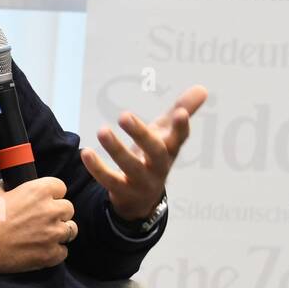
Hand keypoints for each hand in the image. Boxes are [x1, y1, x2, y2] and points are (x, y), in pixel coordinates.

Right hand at [0, 176, 77, 278]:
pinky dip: (54, 251)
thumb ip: (9, 186)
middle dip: (57, 213)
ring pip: (70, 230)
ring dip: (59, 231)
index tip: (45, 199)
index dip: (52, 193)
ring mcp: (52, 234)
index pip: (60, 187)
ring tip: (43, 235)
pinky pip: (63, 251)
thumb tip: (12, 184)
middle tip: (42, 219)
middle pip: (68, 209)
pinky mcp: (50, 255)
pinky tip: (40, 250)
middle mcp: (50, 211)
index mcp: (38, 191)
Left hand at [81, 84, 207, 220]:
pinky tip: (86, 153)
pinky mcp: (123, 192)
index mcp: (170, 150)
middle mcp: (159, 167)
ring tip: (102, 130)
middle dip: (141, 134)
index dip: (181, 126)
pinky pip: (110, 180)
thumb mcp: (167, 135)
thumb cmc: (154, 157)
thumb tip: (203, 88)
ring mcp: (142, 182)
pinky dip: (97, 168)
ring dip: (115, 149)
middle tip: (124, 115)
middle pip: (155, 152)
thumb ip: (182, 111)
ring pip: (130, 167)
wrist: (142, 199)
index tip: (180, 112)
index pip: (180, 138)